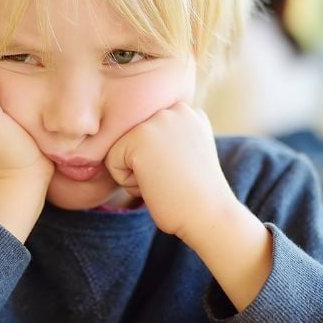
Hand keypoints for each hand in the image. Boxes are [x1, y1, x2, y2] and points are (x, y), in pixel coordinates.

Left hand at [104, 103, 237, 240]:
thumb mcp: (186, 154)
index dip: (157, 161)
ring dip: (136, 173)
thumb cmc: (195, 196)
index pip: (146, 134)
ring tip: (166, 180)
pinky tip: (156, 184)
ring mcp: (158, 119)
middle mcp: (174, 108)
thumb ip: (166, 138)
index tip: (182, 171)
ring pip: (120, 149)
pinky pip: (112, 162)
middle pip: (131, 139)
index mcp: (188, 111)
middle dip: (145, 164)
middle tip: (174, 177)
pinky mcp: (140, 136)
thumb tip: (135, 138)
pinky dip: (128, 183)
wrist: (210, 215)